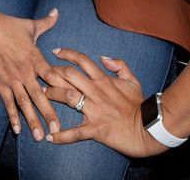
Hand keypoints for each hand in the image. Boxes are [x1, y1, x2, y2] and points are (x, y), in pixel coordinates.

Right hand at [0, 7, 60, 140]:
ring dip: (31, 119)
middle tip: (57, 129)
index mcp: (36, 58)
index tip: (74, 101)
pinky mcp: (0, 82)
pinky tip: (17, 129)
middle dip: (48, 113)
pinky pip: (7, 102)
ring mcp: (12, 78)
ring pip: (24, 103)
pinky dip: (12, 116)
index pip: (52, 76)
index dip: (63, 88)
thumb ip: (47, 23)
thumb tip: (57, 12)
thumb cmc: (9, 25)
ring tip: (38, 135)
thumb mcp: (30, 25)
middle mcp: (25, 71)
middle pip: (39, 95)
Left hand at [43, 48, 164, 156]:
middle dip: (52, 72)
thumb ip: (119, 65)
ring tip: (40, 97)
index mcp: (104, 80)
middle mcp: (96, 92)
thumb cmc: (140, 105)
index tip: (55, 51)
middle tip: (41, 74)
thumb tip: (103, 57)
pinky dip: (61, 136)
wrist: (149, 128)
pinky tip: (50, 137)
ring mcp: (95, 110)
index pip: (82, 61)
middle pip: (69, 75)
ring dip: (52, 96)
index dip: (67, 54)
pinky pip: (75, 132)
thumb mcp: (133, 80)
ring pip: (68, 97)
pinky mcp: (95, 129)